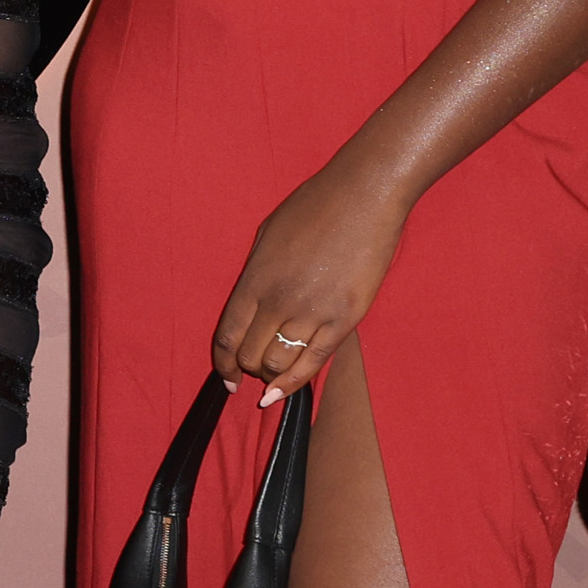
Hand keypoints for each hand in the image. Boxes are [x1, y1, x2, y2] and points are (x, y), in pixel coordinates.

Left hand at [211, 159, 412, 405]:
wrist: (365, 195)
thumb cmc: (315, 206)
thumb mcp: (267, 235)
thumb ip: (256, 275)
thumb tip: (251, 309)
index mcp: (255, 279)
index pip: (227, 336)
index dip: (223, 363)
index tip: (226, 377)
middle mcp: (279, 301)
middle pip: (250, 355)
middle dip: (248, 368)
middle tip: (255, 369)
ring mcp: (313, 312)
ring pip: (278, 364)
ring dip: (271, 374)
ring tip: (274, 372)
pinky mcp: (345, 319)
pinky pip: (313, 362)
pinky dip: (294, 382)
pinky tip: (283, 393)